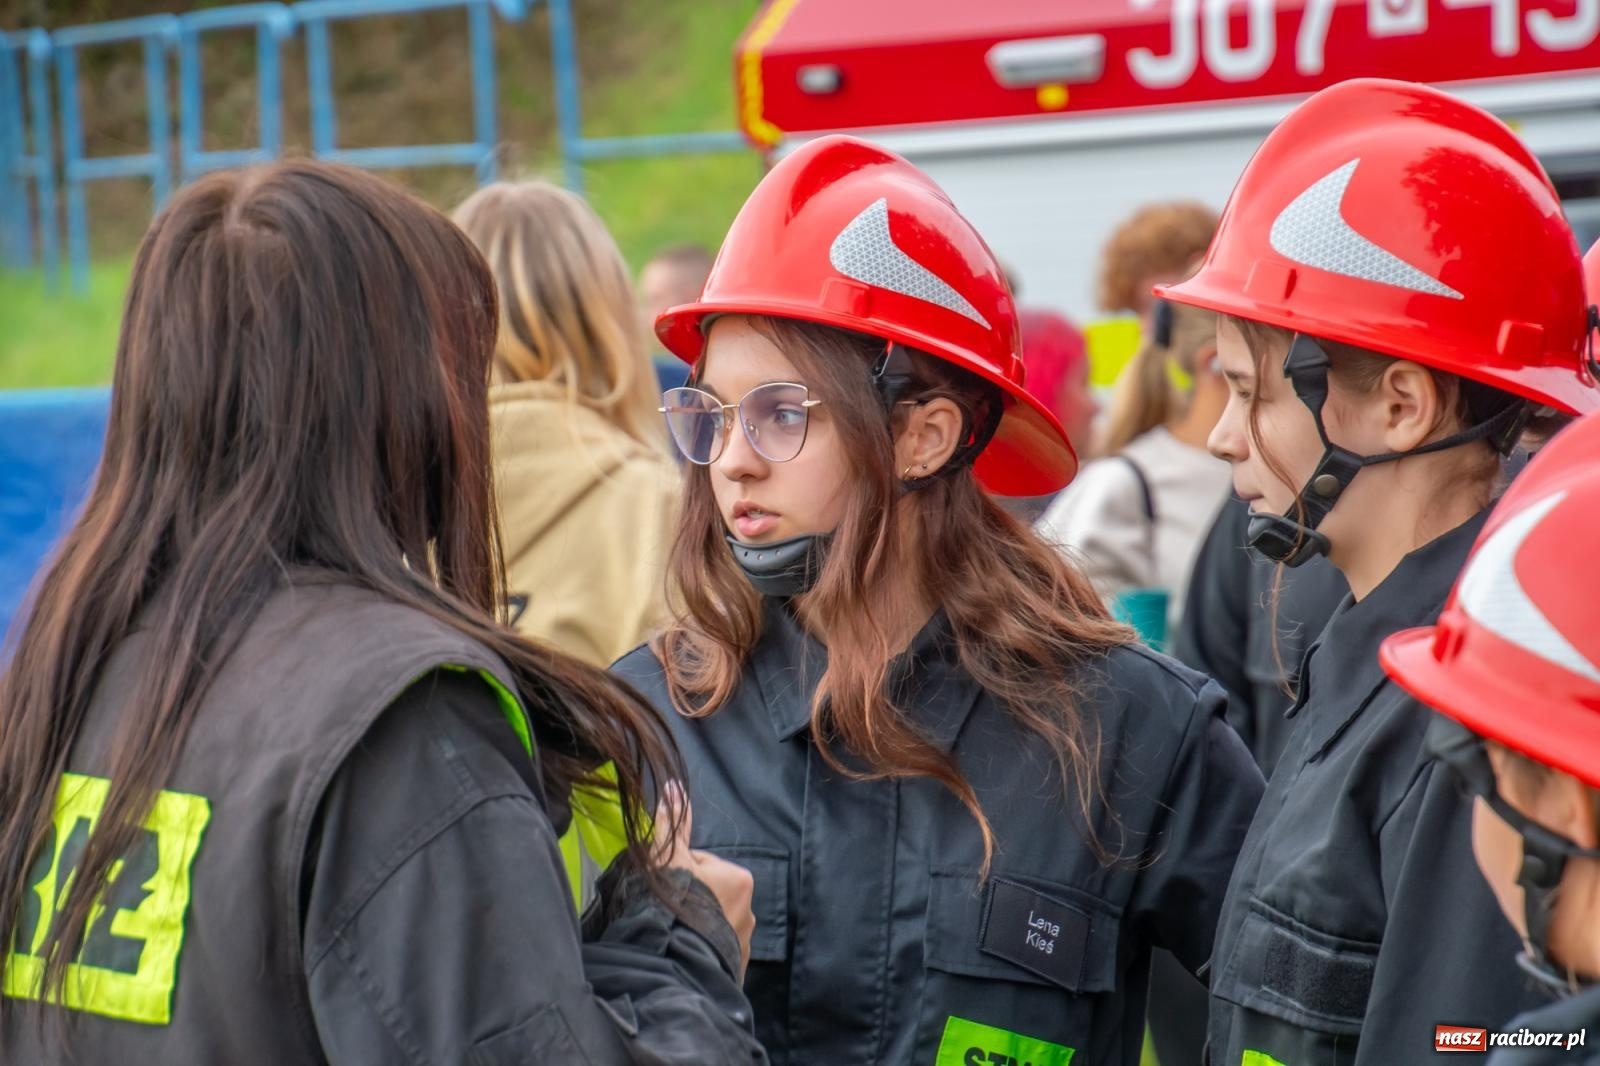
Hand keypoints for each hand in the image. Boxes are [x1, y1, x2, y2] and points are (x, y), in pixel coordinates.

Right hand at [655, 782, 753, 976]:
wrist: (677, 962)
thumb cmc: (675, 904)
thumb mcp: (669, 858)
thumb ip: (673, 823)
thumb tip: (674, 784)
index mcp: (739, 878)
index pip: (702, 865)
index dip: (679, 874)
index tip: (666, 888)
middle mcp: (750, 909)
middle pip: (710, 895)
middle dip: (691, 900)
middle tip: (667, 912)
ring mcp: (744, 942)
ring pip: (712, 924)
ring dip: (695, 926)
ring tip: (674, 934)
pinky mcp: (735, 969)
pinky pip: (714, 951)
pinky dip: (700, 949)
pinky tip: (683, 952)